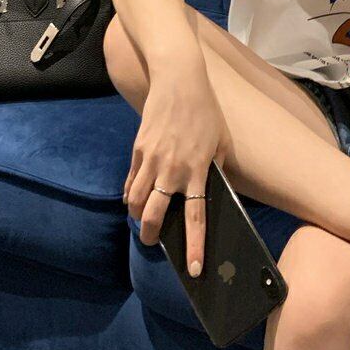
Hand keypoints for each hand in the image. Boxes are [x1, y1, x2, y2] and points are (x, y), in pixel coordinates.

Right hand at [123, 69, 230, 276]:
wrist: (179, 80)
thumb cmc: (205, 110)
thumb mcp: (219, 140)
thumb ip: (214, 167)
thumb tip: (210, 190)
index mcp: (197, 169)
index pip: (195, 216)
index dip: (194, 246)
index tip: (194, 268)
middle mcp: (172, 169)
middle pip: (153, 214)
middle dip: (150, 235)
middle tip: (152, 242)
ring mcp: (152, 159)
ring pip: (135, 201)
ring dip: (136, 216)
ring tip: (141, 221)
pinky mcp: (138, 149)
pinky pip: (131, 181)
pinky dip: (130, 194)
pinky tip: (133, 198)